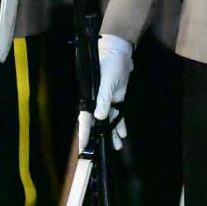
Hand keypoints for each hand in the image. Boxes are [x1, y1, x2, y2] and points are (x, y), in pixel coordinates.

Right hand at [78, 34, 132, 150]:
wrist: (120, 52)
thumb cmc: (110, 64)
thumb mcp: (107, 82)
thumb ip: (103, 100)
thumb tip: (99, 117)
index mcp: (90, 97)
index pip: (86, 119)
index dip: (84, 133)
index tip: (83, 147)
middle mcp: (96, 101)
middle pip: (96, 123)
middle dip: (98, 138)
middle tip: (99, 154)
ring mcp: (106, 100)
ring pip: (107, 121)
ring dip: (112, 133)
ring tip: (117, 147)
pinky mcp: (115, 98)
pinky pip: (116, 114)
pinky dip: (120, 123)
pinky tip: (123, 134)